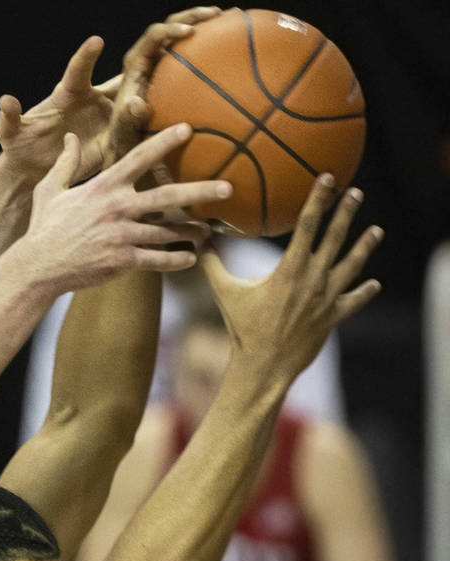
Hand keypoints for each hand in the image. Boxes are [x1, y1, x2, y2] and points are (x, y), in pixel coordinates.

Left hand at [0, 7, 221, 180]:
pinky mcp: (127, 123)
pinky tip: (217, 70)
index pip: (80, 71)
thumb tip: (4, 100)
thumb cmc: (24, 146)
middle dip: (167, 29)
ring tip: (215, 20)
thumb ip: (8, 118)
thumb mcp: (12, 134)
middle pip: (136, 52)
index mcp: (70, 92)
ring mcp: (117, 103)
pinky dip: (181, 85)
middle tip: (197, 17)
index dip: (85, 57)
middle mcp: (99, 90)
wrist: (39, 166)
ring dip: (183, 44)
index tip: (96, 42)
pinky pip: (156, 101)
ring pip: (153, 69)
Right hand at [16, 124, 226, 290]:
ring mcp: (121, 235)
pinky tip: (191, 259)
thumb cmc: (43, 228)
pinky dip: (177, 260)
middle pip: (167, 195)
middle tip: (228, 188)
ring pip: (168, 231)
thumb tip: (68, 137)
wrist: (37, 266)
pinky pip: (157, 260)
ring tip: (210, 231)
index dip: (165, 142)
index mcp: (103, 187)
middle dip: (201, 191)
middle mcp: (117, 208)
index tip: (189, 129)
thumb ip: (64, 163)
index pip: (139, 158)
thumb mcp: (49, 190)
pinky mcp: (122, 261)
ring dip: (192, 231)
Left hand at [104, 6, 222, 164]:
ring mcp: (164, 66)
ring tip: (231, 17)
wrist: (132, 149)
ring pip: (185, 36)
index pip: (153, 36)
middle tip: (217, 13)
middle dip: (193, 16)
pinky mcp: (177, 75)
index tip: (190, 32)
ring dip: (206, 24)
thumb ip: (128, 119)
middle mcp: (150, 61)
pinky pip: (195, 55)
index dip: (170, 29)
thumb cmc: (127, 140)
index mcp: (136, 66)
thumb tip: (137, 104)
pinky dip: (213, 45)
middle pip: (170, 26)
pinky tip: (236, 44)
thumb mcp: (125, 132)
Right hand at [200, 176, 383, 381]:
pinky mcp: (333, 317)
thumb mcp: (224, 293)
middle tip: (356, 192)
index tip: (328, 179)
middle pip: (335, 238)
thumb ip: (212, 263)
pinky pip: (354, 300)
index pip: (307, 225)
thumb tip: (198, 239)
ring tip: (376, 230)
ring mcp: (327, 298)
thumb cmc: (243, 329)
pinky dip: (364, 291)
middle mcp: (314, 279)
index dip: (318, 199)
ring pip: (352, 265)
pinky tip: (373, 284)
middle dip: (346, 212)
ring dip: (365, 246)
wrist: (264, 365)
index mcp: (290, 269)